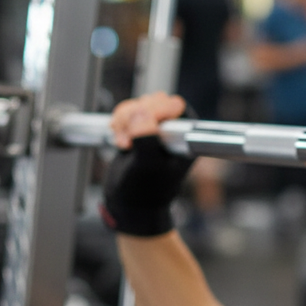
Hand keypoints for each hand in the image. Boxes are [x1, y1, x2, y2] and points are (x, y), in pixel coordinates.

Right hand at [101, 93, 193, 236]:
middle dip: (134, 118)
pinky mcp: (140, 128)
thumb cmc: (145, 191)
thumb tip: (140, 112)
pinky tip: (120, 142)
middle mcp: (175, 129)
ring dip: (124, 121)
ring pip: (137, 104)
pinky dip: (118, 124)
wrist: (129, 204)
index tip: (140, 135)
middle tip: (128, 142)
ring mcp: (157, 127)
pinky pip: (126, 112)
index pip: (174, 105)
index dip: (154, 114)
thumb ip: (146, 137)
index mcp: (187, 136)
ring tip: (124, 145)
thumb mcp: (147, 165)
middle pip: (153, 101)